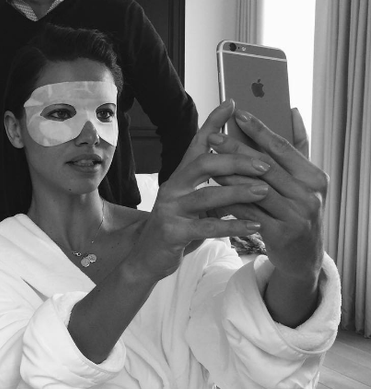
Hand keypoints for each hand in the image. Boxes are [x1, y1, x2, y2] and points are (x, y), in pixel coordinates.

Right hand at [128, 100, 271, 280]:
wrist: (149, 257)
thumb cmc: (178, 228)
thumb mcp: (195, 204)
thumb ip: (214, 187)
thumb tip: (245, 173)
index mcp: (180, 177)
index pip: (197, 144)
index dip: (212, 123)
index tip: (232, 104)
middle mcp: (172, 188)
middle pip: (204, 164)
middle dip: (237, 161)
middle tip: (265, 164)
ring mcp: (170, 209)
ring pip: (207, 195)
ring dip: (238, 193)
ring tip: (265, 191)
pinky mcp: (173, 232)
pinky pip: (207, 227)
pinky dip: (233, 225)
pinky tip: (254, 225)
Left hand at [208, 108, 325, 280]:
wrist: (303, 257)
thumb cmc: (297, 213)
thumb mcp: (304, 183)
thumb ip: (297, 150)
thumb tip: (291, 111)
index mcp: (315, 178)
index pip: (283, 148)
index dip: (259, 130)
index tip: (238, 114)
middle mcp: (308, 195)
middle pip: (265, 167)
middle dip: (236, 150)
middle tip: (214, 136)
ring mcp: (295, 216)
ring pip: (254, 190)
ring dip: (228, 175)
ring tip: (208, 163)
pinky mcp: (279, 234)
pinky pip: (247, 213)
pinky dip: (229, 201)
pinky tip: (213, 192)